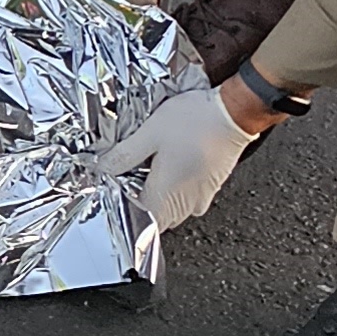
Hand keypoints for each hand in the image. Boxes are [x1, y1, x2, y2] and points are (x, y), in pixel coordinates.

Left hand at [90, 81, 260, 227]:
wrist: (233, 112)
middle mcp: (186, 203)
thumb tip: (103, 169)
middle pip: (154, 216)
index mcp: (168, 195)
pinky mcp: (210, 188)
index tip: (113, 192)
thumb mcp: (149, 133)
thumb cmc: (195, 121)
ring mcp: (200, 197)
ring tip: (143, 168)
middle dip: (137, 200)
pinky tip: (164, 166)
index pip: (140, 223)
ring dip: (154, 194)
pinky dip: (172, 187)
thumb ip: (124, 155)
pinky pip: (184, 198)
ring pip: (169, 207)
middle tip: (123, 176)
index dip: (124, 211)